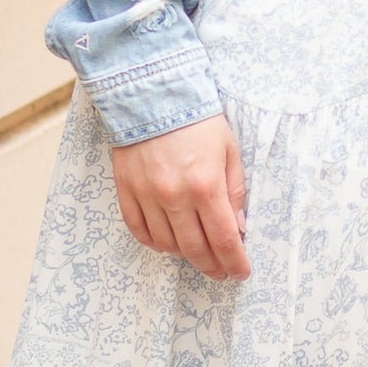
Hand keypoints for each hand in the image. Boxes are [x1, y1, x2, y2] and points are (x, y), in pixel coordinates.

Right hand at [110, 114, 249, 279]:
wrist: (153, 94)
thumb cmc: (198, 121)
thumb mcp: (229, 151)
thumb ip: (235, 191)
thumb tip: (239, 229)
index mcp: (206, 185)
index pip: (224, 239)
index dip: (234, 262)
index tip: (240, 272)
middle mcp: (175, 196)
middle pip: (195, 249)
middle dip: (212, 266)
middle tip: (221, 272)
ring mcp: (147, 195)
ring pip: (166, 244)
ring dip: (185, 256)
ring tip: (197, 254)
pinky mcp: (127, 190)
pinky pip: (138, 230)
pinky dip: (155, 243)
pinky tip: (168, 244)